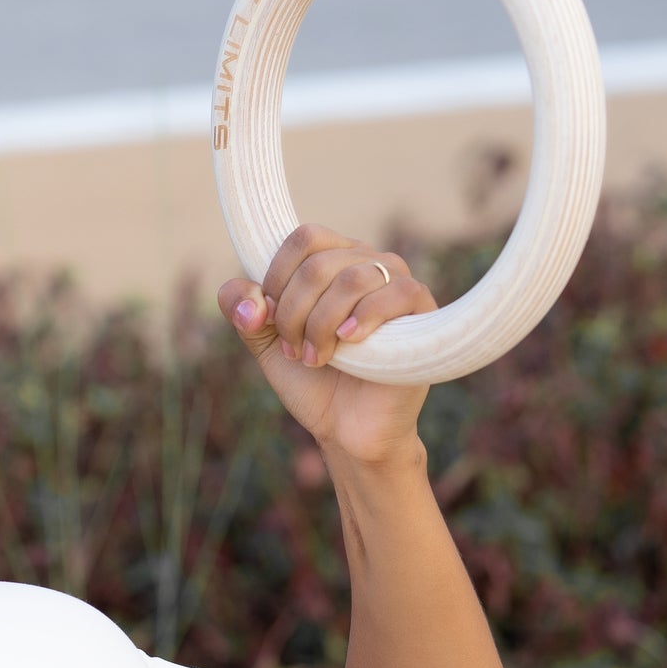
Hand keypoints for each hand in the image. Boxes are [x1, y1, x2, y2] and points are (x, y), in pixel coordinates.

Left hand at [217, 224, 436, 465]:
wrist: (348, 428)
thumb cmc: (312, 380)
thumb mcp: (265, 343)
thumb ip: (243, 310)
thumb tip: (250, 302)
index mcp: (331, 260)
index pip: (303, 239)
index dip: (277, 280)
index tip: (270, 322)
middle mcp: (367, 263)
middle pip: (319, 263)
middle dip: (293, 313)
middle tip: (294, 350)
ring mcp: (397, 284)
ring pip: (353, 278)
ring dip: (321, 324)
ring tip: (316, 358)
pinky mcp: (423, 311)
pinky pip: (397, 292)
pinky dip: (364, 317)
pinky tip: (348, 341)